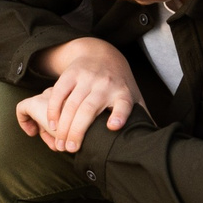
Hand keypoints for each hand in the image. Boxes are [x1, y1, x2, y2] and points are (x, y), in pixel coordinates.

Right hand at [14, 37, 140, 153]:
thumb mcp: (133, 96)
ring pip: (71, 104)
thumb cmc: (118, 83)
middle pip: (88, 109)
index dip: (119, 115)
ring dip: (63, 125)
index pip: (123, 104)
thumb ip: (141, 117)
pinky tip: (51, 125)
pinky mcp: (70, 74)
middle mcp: (105, 84)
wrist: (101, 53)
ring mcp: (86, 78)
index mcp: (122, 93)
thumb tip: (151, 142)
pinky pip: (58, 93)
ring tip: (60, 143)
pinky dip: (53, 110)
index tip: (113, 126)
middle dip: (78, 130)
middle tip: (71, 149)